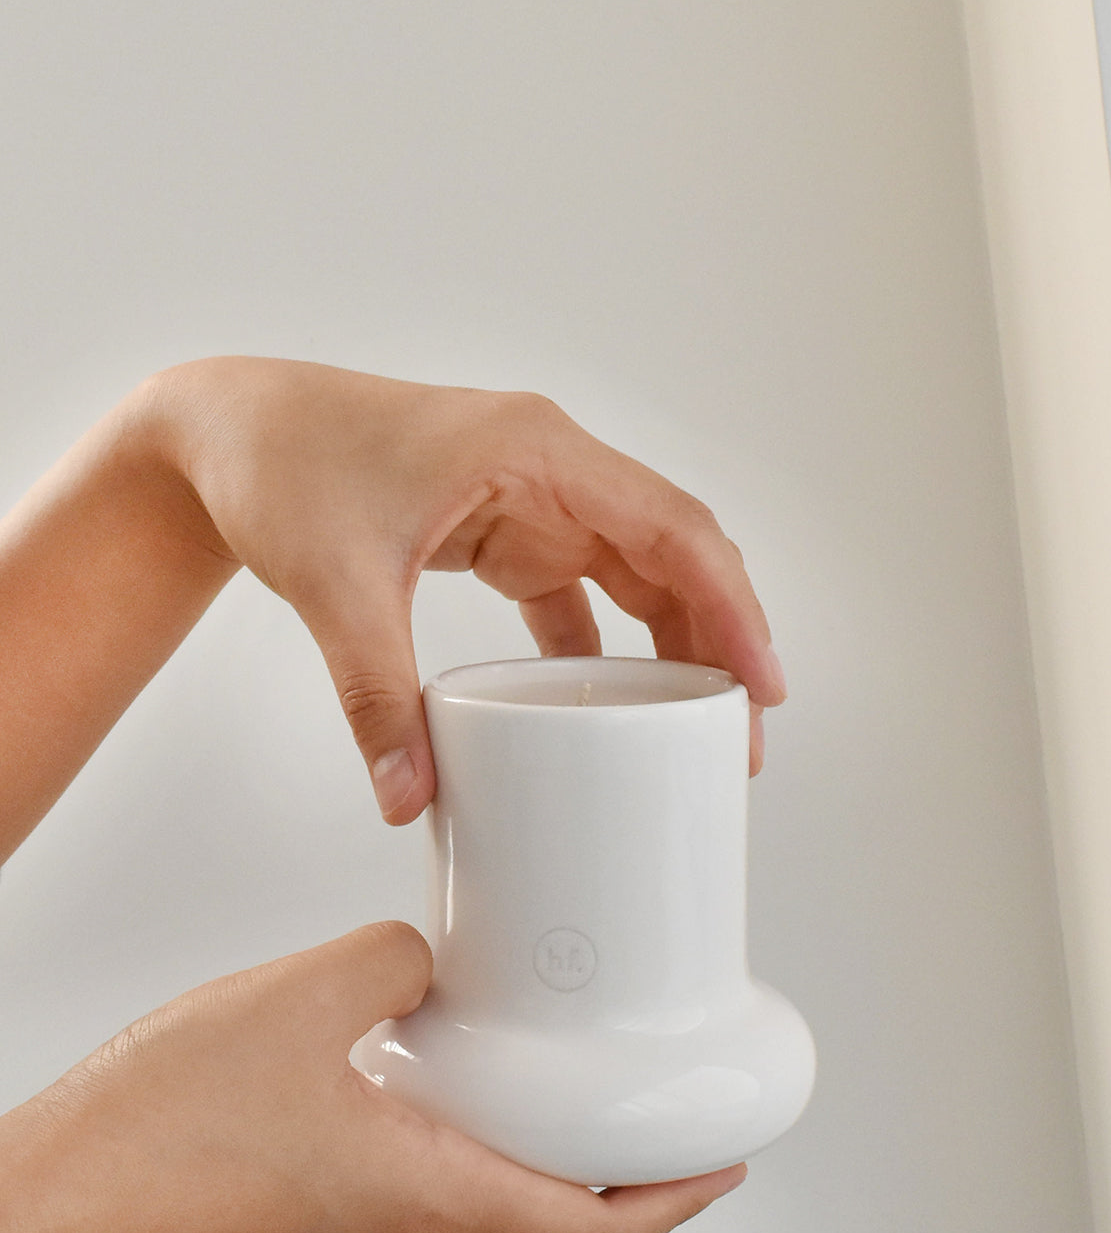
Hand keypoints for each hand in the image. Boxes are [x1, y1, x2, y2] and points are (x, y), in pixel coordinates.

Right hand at [0, 922, 745, 1232]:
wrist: (58, 1192)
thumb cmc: (168, 1123)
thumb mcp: (305, 996)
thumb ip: (397, 960)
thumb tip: (429, 959)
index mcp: (428, 1198)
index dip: (674, 1205)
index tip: (726, 1166)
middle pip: (546, 1213)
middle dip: (612, 1162)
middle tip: (650, 1093)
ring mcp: (355, 1230)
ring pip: (478, 1185)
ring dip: (527, 1133)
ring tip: (551, 1056)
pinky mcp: (312, 1211)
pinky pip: (414, 1167)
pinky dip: (455, 1121)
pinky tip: (428, 1051)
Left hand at [145, 358, 786, 822]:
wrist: (224, 434)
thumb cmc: (280, 466)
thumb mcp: (335, 585)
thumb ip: (376, 694)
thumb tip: (409, 798)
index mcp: (533, 450)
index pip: (672, 527)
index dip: (731, 605)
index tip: (763, 681)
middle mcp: (548, 466)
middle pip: (672, 553)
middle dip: (717, 640)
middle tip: (743, 733)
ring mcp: (529, 495)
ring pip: (636, 571)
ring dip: (672, 644)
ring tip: (701, 727)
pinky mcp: (501, 526)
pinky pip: (580, 588)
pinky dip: (605, 644)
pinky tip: (611, 705)